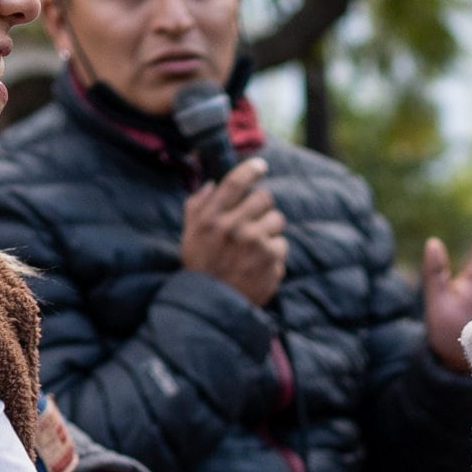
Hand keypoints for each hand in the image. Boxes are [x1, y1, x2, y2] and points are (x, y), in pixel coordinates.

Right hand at [180, 158, 285, 307]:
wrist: (212, 305)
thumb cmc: (200, 267)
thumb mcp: (190, 234)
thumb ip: (197, 206)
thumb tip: (211, 183)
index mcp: (211, 217)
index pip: (235, 181)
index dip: (251, 169)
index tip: (262, 166)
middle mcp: (234, 226)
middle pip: (265, 197)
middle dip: (262, 208)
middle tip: (254, 222)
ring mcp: (255, 243)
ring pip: (277, 220)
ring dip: (269, 231)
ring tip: (254, 248)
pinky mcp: (271, 260)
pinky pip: (282, 244)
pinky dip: (273, 254)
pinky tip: (258, 265)